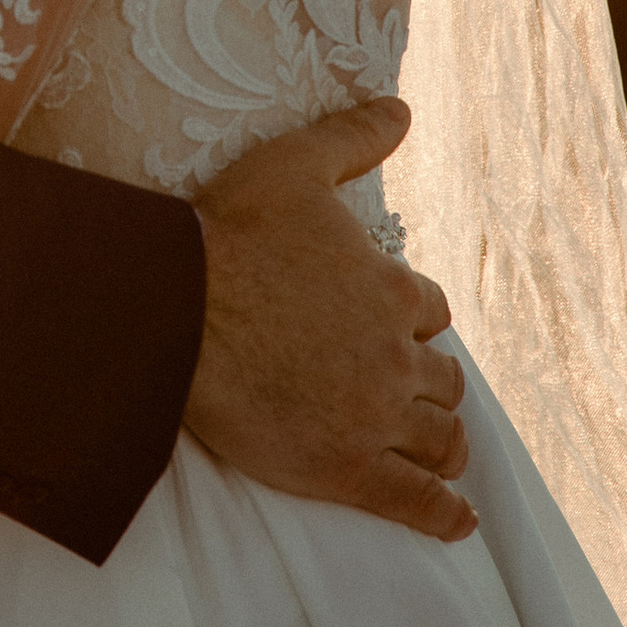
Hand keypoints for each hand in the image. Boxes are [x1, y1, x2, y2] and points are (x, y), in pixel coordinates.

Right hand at [184, 99, 474, 541]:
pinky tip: (454, 519)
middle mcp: (395, 356)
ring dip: (442, 442)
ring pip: (440, 438)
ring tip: (438, 451)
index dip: (412, 318)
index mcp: (391, 290)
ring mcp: (374, 417)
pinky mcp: (346, 469)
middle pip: (441, 379)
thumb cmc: (229, 235)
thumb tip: (400, 108)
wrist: (172, 310)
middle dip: (427, 381)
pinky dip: (443, 514)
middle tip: (404, 388)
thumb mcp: (293, 166)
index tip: (392, 325)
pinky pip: (417, 501)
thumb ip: (351, 137)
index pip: (430, 312)